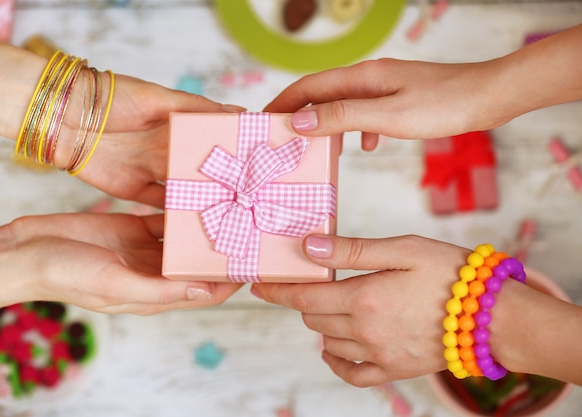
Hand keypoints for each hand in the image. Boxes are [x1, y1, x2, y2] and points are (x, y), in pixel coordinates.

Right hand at [0, 213, 240, 314]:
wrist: (24, 250)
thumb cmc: (65, 273)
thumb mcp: (115, 285)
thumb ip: (161, 291)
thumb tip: (205, 292)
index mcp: (155, 293)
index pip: (206, 290)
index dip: (233, 278)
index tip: (257, 259)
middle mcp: (156, 273)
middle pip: (201, 262)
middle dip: (226, 245)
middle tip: (252, 221)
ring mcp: (145, 249)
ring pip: (186, 237)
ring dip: (208, 222)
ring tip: (234, 201)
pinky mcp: (133, 227)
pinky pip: (166, 217)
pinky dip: (183, 208)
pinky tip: (200, 191)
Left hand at [66, 75, 243, 206]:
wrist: (66, 116)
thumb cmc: (112, 98)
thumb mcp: (157, 98)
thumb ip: (195, 108)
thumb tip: (237, 112)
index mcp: (178, 126)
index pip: (213, 141)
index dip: (234, 152)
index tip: (258, 165)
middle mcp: (168, 150)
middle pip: (201, 170)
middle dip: (223, 183)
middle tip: (250, 199)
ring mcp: (152, 171)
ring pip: (184, 190)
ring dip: (203, 201)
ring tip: (229, 215)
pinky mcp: (134, 189)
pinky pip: (160, 205)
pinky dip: (175, 214)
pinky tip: (195, 224)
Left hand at [251, 234, 469, 386]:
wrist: (496, 316)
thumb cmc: (451, 273)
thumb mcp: (402, 249)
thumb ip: (352, 251)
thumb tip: (309, 248)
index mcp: (363, 298)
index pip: (303, 297)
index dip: (277, 289)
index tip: (258, 283)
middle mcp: (365, 332)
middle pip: (313, 318)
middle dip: (305, 299)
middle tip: (311, 283)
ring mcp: (380, 354)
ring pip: (329, 341)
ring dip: (321, 323)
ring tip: (330, 305)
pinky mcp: (396, 369)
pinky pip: (353, 374)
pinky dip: (337, 362)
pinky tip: (332, 349)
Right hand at [264, 58, 509, 147]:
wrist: (488, 97)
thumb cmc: (442, 105)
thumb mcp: (387, 116)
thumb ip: (342, 117)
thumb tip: (300, 121)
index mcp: (362, 78)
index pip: (309, 87)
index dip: (283, 103)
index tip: (264, 120)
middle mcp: (369, 78)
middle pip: (323, 94)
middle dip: (300, 114)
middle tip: (282, 137)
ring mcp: (385, 88)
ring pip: (344, 105)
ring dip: (327, 123)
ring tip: (315, 146)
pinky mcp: (400, 99)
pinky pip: (367, 113)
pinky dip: (357, 129)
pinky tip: (366, 146)